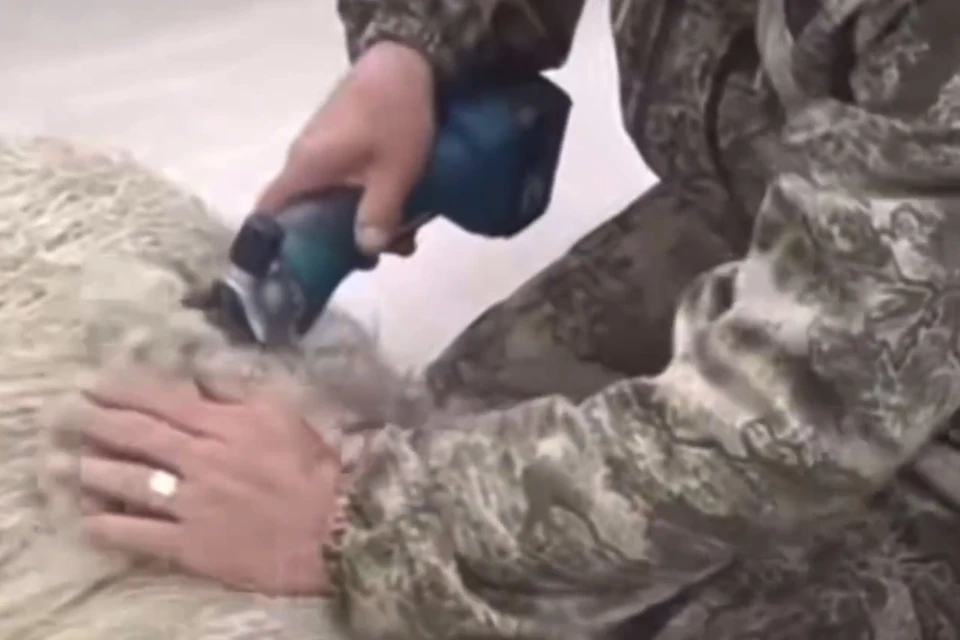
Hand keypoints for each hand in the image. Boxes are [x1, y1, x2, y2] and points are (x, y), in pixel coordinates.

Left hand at [49, 369, 342, 595]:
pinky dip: (110, 525)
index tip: (96, 384)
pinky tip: (91, 519)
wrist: (334, 532)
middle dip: (98, 423)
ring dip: (95, 470)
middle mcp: (202, 458)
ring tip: (74, 465)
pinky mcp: (190, 544)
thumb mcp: (285, 415)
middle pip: (138, 435)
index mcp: (226, 424)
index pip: (163, 400)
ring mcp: (192, 503)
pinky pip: (138, 534)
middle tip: (71, 416)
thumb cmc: (315, 470)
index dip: (124, 390)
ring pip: (129, 482)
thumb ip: (239, 392)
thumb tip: (201, 374)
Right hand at [257, 41, 436, 256]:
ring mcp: (323, 152)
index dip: (273, 246)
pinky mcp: (342, 146)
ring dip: (361, 224)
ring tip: (401, 241)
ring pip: (332, 201)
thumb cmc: (395, 116)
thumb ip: (378, 214)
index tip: (293, 273)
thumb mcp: (395, 172)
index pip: (269, 213)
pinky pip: (345, 184)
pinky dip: (367, 202)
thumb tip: (364, 252)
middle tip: (372, 261)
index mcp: (305, 168)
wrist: (407, 61)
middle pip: (305, 215)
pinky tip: (403, 215)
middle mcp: (305, 161)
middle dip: (337, 244)